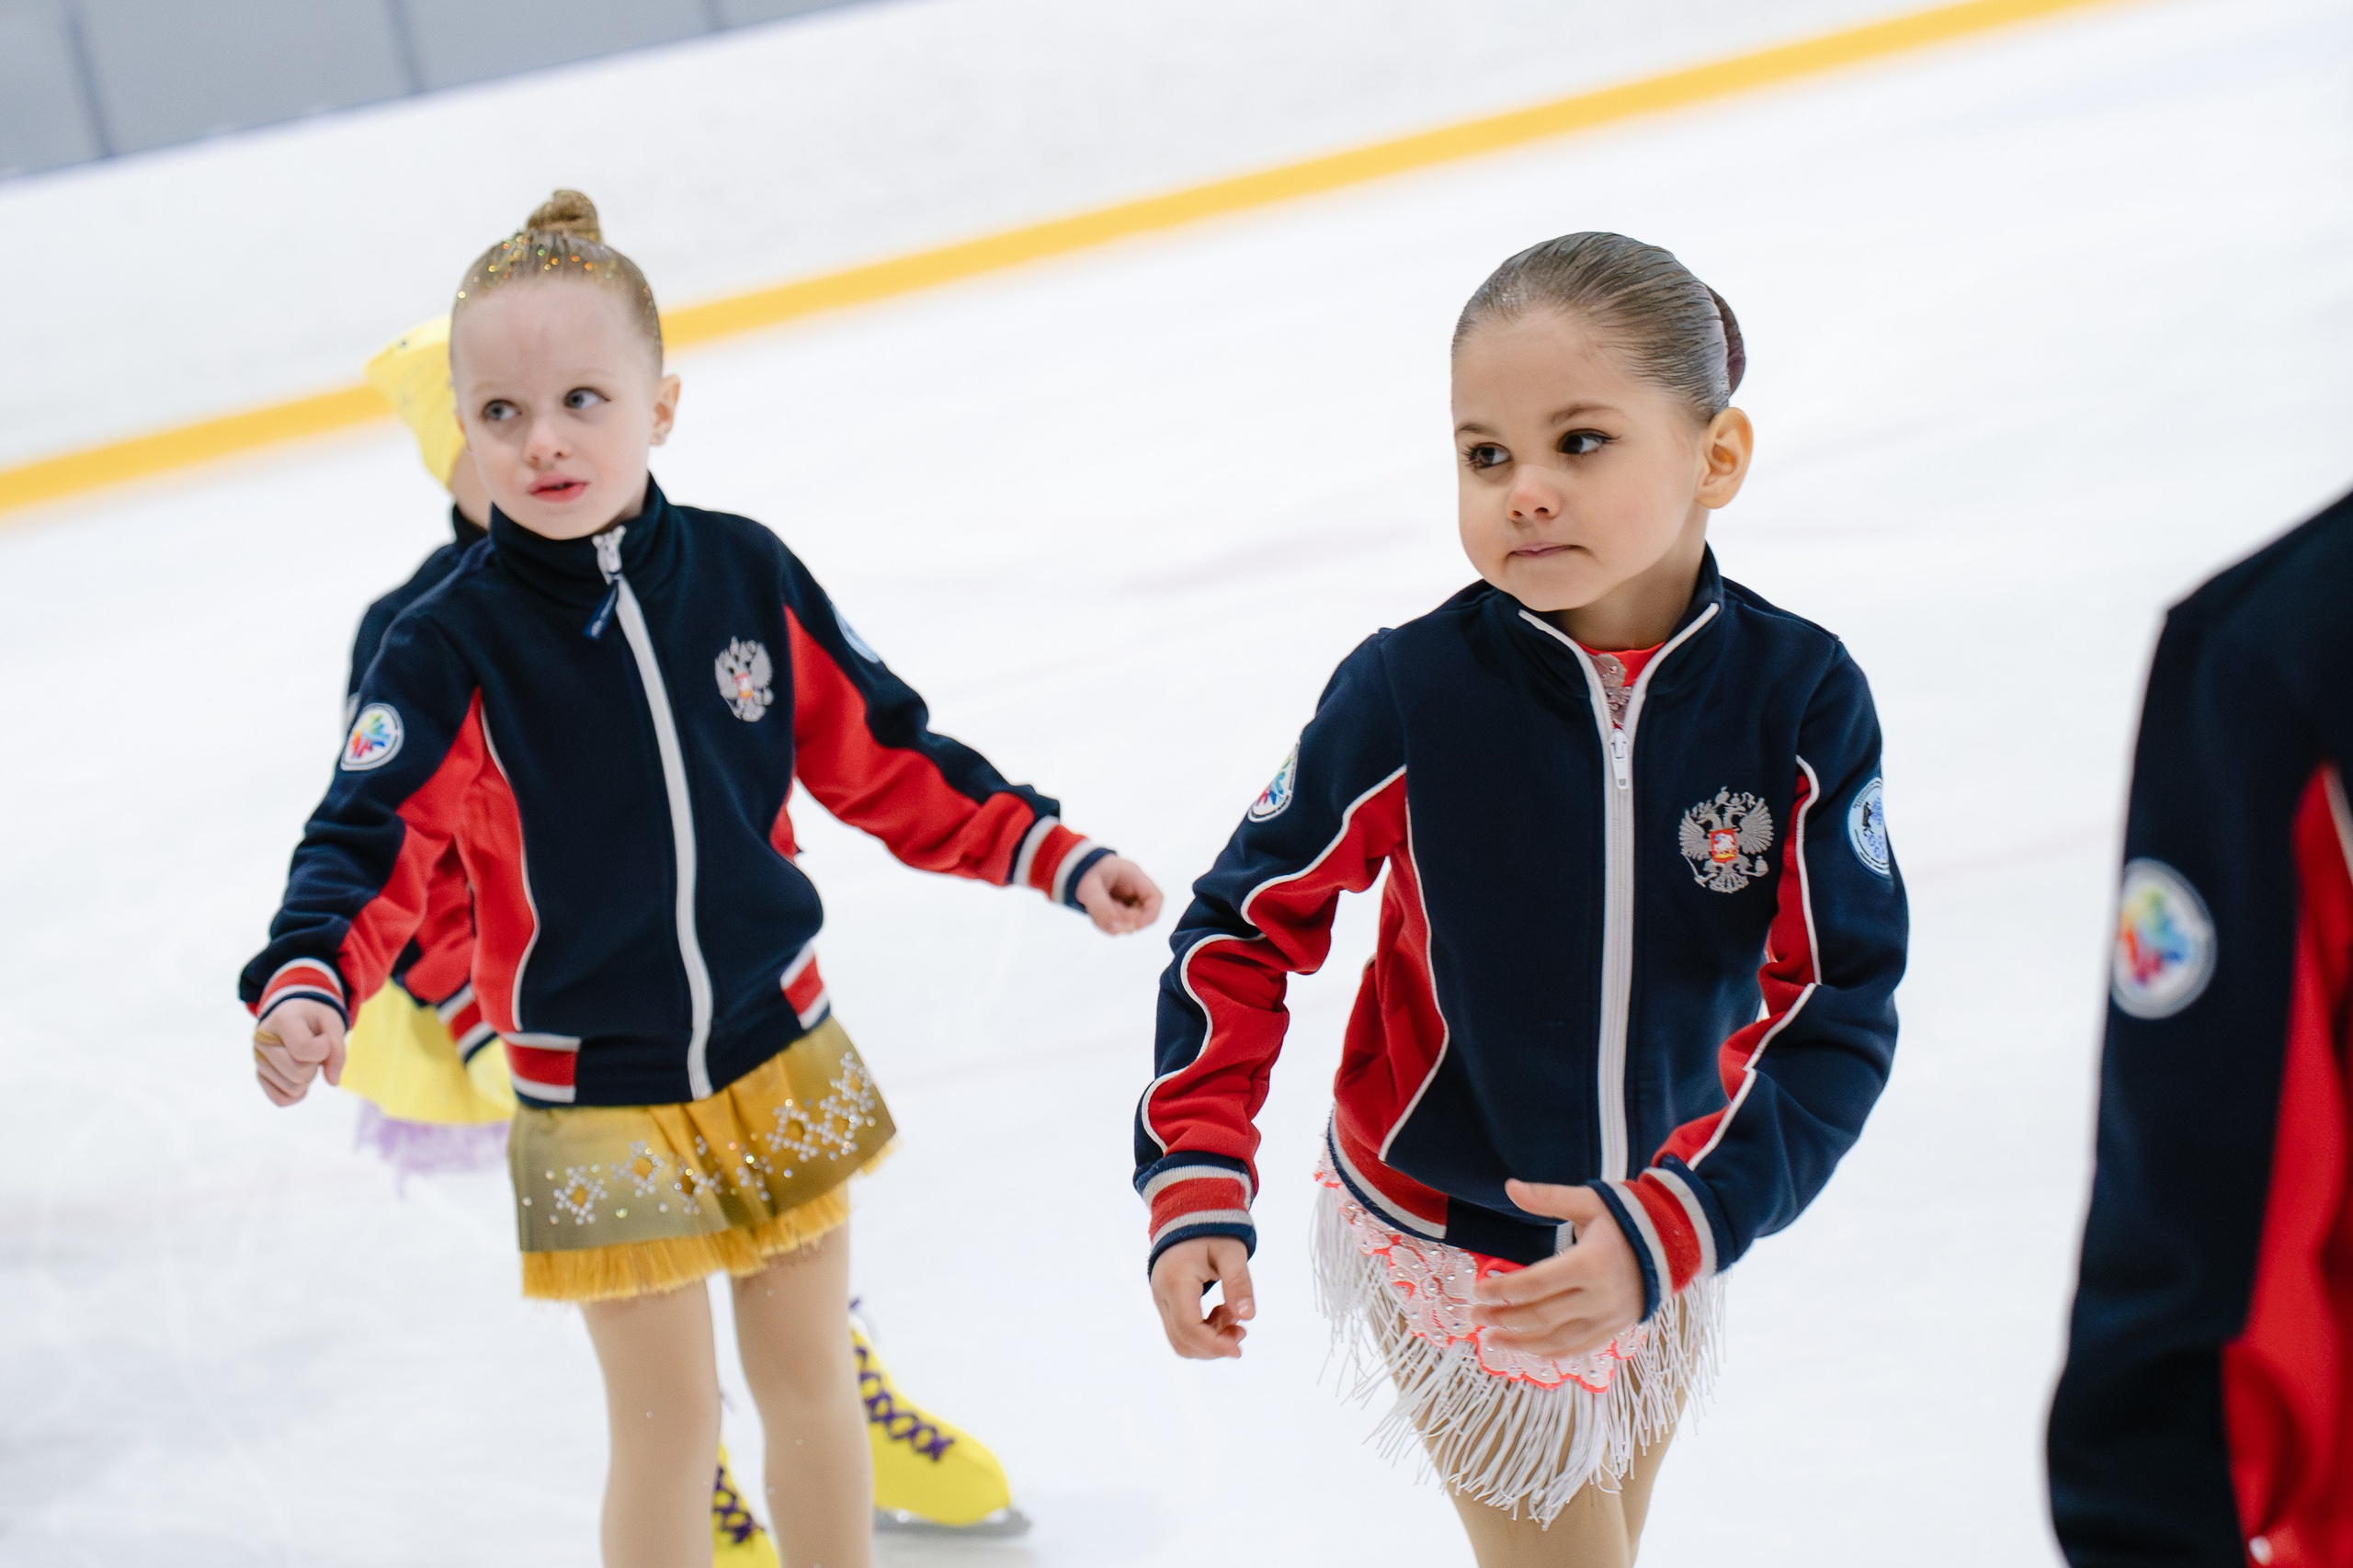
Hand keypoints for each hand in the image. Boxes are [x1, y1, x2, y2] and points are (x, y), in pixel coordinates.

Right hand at [253, 998, 347, 1106]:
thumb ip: (337, 1050)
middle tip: (314, 1050)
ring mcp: (258, 1059)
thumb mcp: (332, 1022)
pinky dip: (297, 1094)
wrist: (293, 1011)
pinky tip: (301, 1078)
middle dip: (316, 1065)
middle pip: (299, 1074)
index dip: (324, 1049)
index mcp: (281, 1020)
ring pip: (292, 1089)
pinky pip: (281, 1099)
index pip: (305, 1050)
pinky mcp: (260, 1075)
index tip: (323, 1037)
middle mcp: (262, 1041)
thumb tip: (333, 1082)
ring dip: (308, 1078)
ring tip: (304, 1058)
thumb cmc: (314, 1016)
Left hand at [1076, 854, 1162, 933]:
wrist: (1071, 868)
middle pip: (1143, 913)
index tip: (1133, 926)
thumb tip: (1116, 931)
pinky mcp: (1117, 908)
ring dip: (1113, 922)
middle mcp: (1134, 888)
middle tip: (1106, 915)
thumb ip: (1102, 909)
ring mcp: (1126, 899)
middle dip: (1125, 920)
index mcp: (1134, 876)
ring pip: (1129, 921)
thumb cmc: (1083, 872)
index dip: (1149, 916)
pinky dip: (1106, 923)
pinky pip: (1117, 923)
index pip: (1156, 898)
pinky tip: (1095, 913)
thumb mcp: (1089, 889)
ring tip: (1097, 909)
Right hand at [1149, 1237, 1254, 1359]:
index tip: (1238, 1349)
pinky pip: (1179, 1329)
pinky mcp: (1164, 1301)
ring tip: (1233, 1319)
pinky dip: (1202, 1332)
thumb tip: (1249, 1317)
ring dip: (1209, 1341)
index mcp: (1177, 1281)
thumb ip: (1239, 1283)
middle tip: (1241, 1332)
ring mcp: (1160, 1299)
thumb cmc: (1211, 1231)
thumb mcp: (1231, 1253)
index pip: (1189, 1327)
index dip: (1214, 1345)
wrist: (1187, 1214)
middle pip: (1182, 1341)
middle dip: (1214, 1347)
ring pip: (1179, 1339)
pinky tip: (1221, 1313)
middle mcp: (1162, 1294)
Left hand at [1468, 1179, 1643, 1359]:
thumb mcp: (1588, 1202)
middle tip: (1476, 1315)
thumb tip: (1509, 1186)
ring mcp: (1609, 1318)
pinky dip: (1551, 1352)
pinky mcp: (1615, 1329)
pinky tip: (1526, 1351)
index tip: (1477, 1290)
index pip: (1536, 1283)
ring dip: (1521, 1343)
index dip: (1503, 1289)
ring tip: (1491, 1339)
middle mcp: (1600, 1296)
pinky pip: (1579, 1348)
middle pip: (1542, 1315)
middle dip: (1504, 1317)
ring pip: (1558, 1339)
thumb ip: (1548, 1198)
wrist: (1674, 1244)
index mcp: (1591, 1263)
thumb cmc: (1626, 1219)